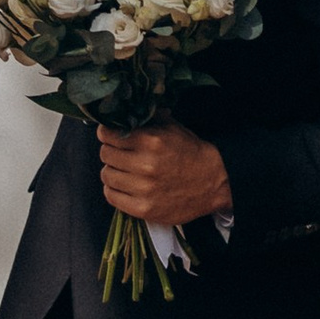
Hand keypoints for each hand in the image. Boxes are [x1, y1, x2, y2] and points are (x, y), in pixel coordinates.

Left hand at [96, 125, 231, 227]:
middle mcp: (145, 165)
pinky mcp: (144, 209)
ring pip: (106, 175)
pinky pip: (111, 196)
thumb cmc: (190, 153)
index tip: (111, 135)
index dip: (107, 133)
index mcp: (151, 141)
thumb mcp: (172, 127)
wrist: (214, 182)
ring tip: (125, 171)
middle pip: (105, 154)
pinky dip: (114, 190)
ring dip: (113, 171)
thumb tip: (123, 109)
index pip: (108, 134)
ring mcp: (144, 189)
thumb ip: (147, 117)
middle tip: (120, 154)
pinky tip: (125, 186)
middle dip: (111, 151)